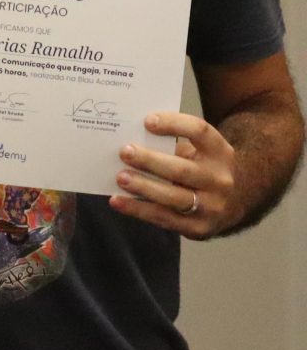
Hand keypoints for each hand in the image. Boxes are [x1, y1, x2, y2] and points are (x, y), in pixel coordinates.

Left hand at [109, 113, 237, 238]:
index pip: (200, 132)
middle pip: (182, 169)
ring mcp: (212, 206)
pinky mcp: (198, 228)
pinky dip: (137, 209)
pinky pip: (163, 218)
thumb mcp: (198, 153)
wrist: (232, 204)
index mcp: (220, 153)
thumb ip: (172, 145)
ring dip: (143, 187)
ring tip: (120, 177)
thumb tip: (129, 137)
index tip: (147, 121)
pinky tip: (117, 201)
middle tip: (124, 152)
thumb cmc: (201, 169)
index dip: (174, 124)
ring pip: (173, 197)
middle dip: (150, 161)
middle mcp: (220, 180)